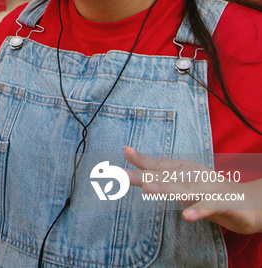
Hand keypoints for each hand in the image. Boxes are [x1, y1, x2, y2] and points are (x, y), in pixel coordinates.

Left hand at [124, 146, 261, 234]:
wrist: (246, 200)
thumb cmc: (208, 190)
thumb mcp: (182, 183)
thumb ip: (161, 177)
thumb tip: (137, 173)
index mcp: (183, 170)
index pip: (158, 165)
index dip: (141, 160)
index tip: (124, 152)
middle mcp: (192, 176)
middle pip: (164, 177)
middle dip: (143, 176)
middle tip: (122, 175)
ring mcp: (206, 189)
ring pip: (184, 190)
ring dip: (165, 189)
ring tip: (147, 189)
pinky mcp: (221, 204)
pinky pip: (208, 208)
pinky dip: (198, 211)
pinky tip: (186, 216)